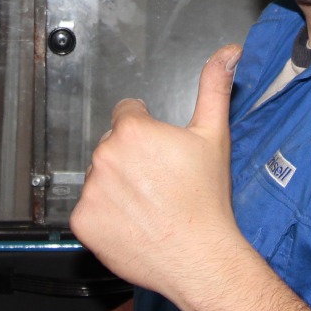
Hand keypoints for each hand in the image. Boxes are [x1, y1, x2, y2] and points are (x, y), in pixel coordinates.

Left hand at [71, 45, 241, 299]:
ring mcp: (91, 190)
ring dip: (117, 187)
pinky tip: (132, 224)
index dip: (148, 132)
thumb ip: (214, 87)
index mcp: (132, 130)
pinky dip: (106, 217)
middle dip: (131, 159)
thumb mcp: (213, 136)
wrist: (201, 258)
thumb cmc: (207, 199)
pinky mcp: (83, 221)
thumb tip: (228, 52)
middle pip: (112, 146)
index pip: (128, 115)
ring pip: (100, 177)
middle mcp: (105, 155)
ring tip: (148, 206)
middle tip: (159, 183)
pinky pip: (89, 210)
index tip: (163, 155)